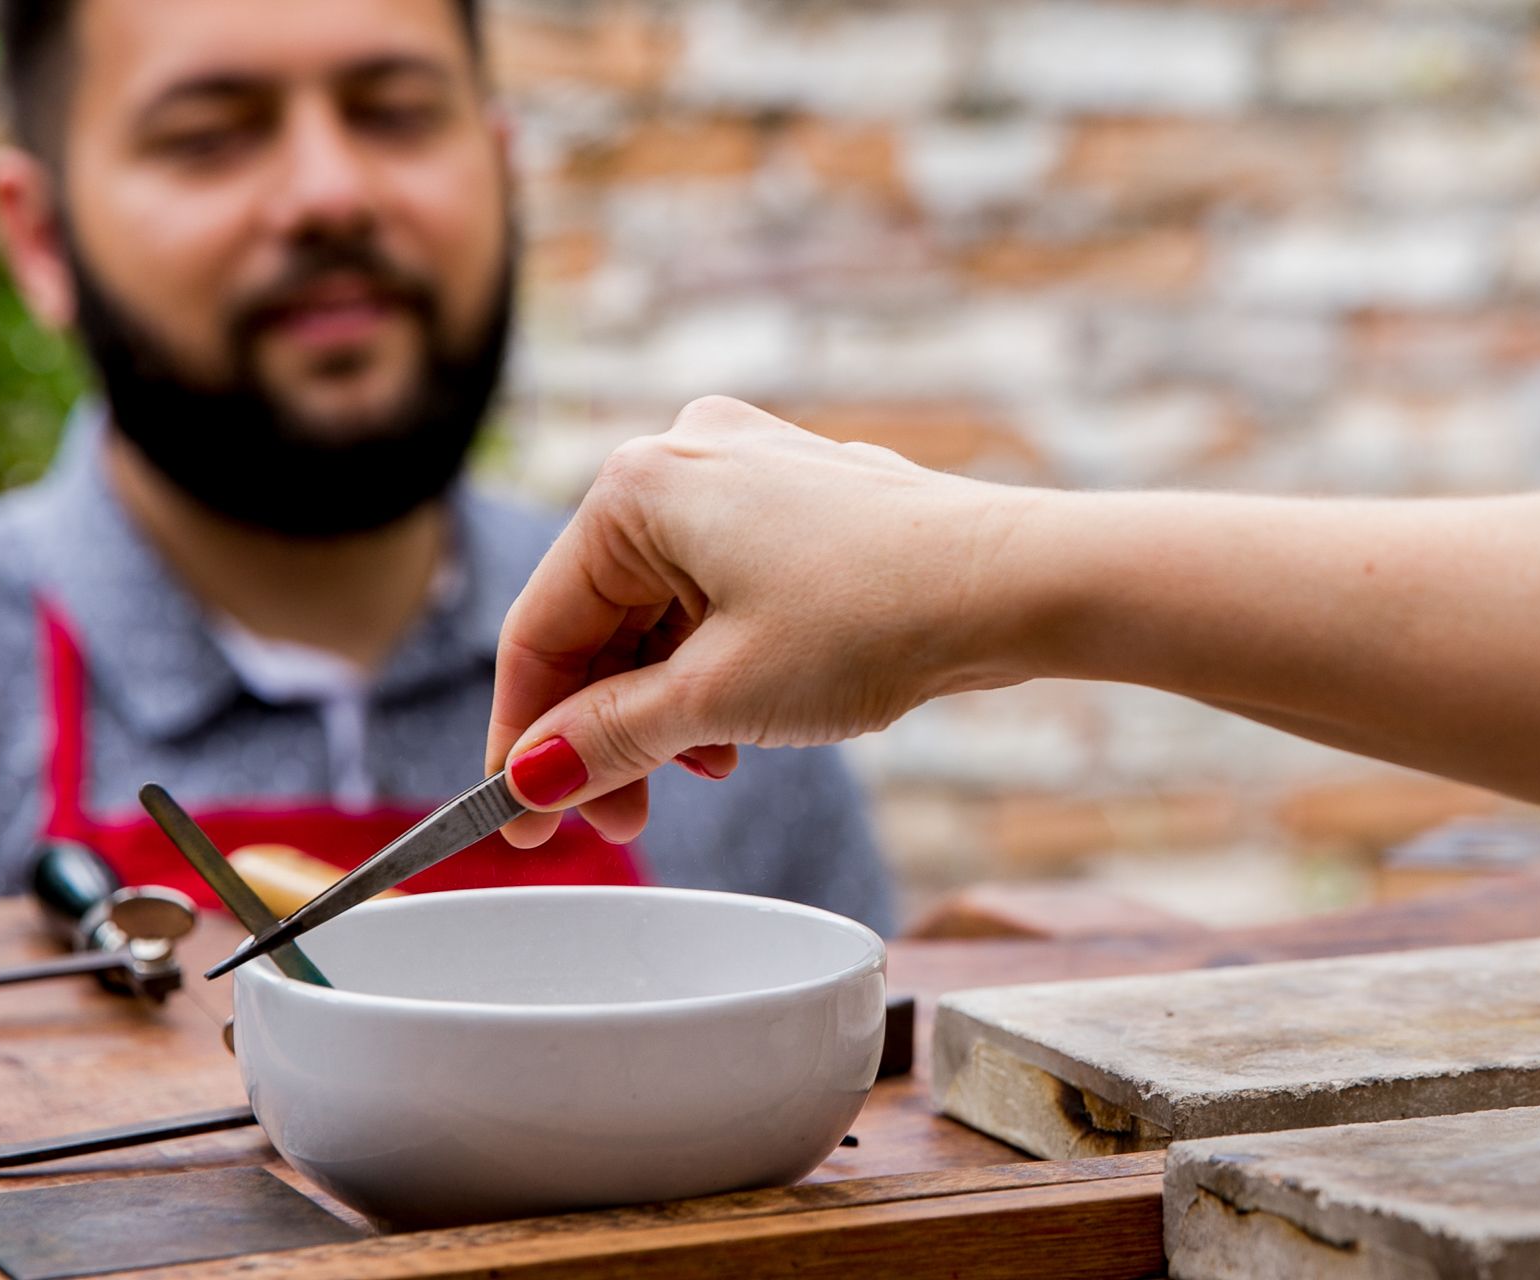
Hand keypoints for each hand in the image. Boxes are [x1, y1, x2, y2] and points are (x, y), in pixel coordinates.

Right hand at [486, 397, 1029, 845]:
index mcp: (640, 486)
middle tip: (616, 818)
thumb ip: (607, 739)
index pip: (540, 627)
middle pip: (599, 618)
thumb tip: (528, 778)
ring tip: (696, 774)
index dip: (520, 737)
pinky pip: (718, 593)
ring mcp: (747, 474)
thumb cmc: (874, 620)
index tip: (518, 821)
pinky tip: (737, 729)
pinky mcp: (798, 503)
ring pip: (660, 611)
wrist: (1021, 584)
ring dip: (662, 705)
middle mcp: (684, 458)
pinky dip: (713, 666)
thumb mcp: (718, 698)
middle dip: (602, 728)